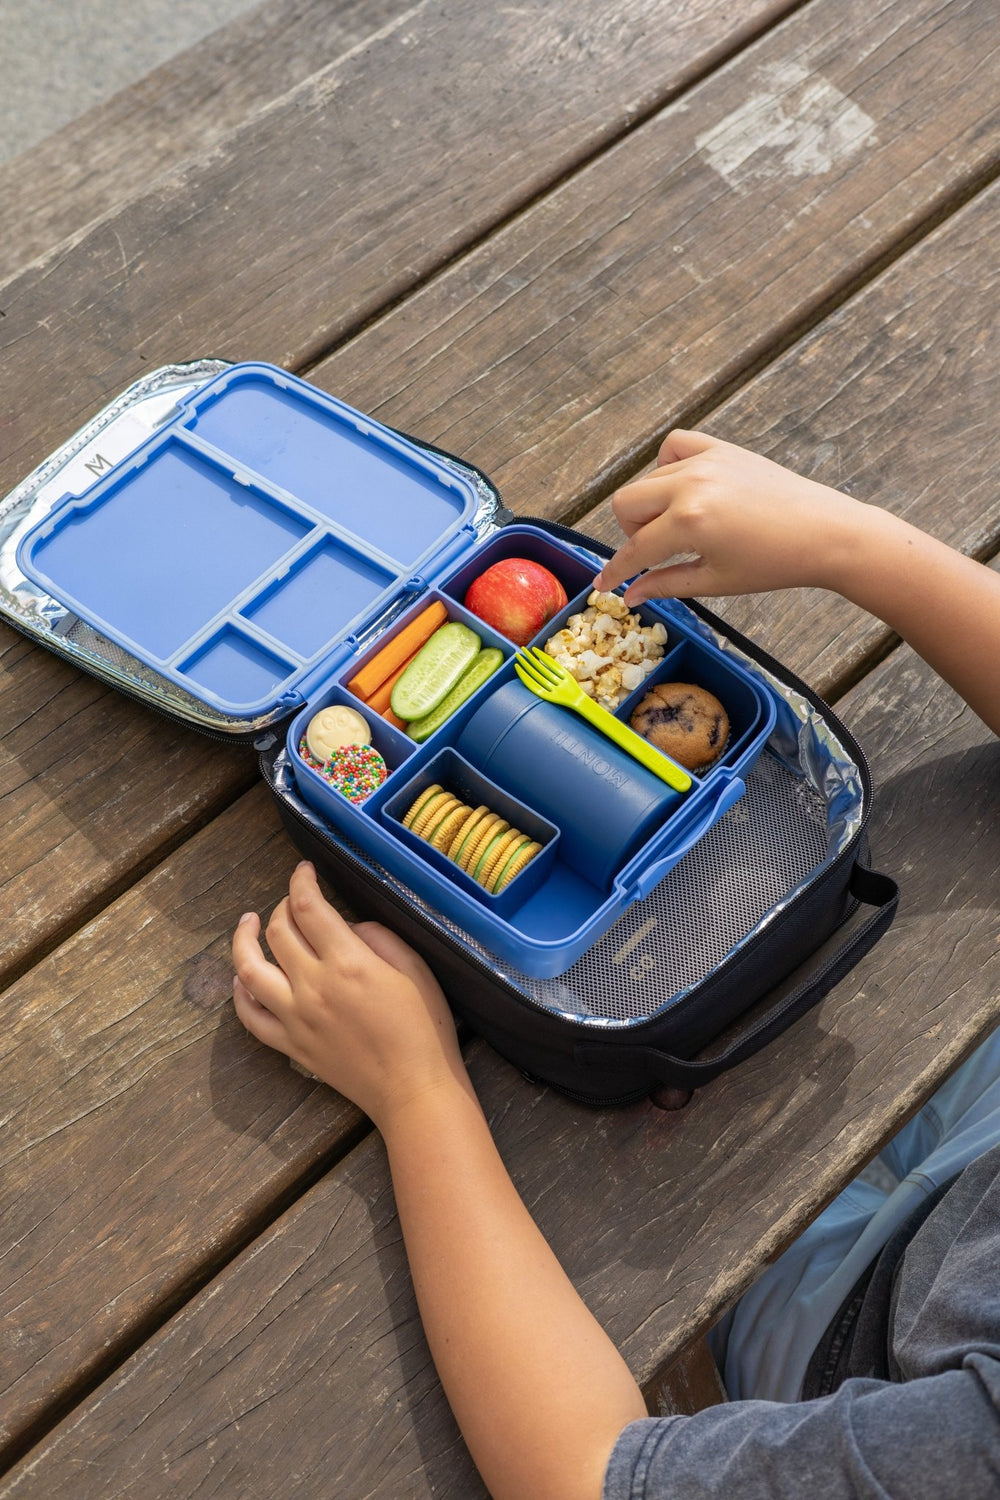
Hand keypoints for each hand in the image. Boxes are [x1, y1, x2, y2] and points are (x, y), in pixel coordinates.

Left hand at [231, 862, 464, 1129]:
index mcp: (347, 962)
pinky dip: (241, 993)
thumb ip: (377, 936)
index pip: (307, 907)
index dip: (301, 881)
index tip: (304, 870)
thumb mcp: (414, 967)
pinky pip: (250, 1016)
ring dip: (244, 940)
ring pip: (250, 970)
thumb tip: (347, 927)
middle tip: (293, 900)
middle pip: (278, 932)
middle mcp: (312, 986)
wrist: (414, 1090)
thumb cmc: (424, 1028)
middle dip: (282, 906)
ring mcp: (295, 1018)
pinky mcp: (290, 1046)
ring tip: (249, 924)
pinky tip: (243, 978)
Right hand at [594, 428, 868, 605]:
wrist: (825, 533)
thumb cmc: (775, 564)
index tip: (605, 584)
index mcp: (688, 523)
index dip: (616, 571)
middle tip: (653, 552)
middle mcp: (690, 485)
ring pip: (647, 478)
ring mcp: (706, 462)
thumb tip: (631, 596)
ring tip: (674, 525)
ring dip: (650, 506)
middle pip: (626, 504)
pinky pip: (675, 446)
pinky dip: (668, 466)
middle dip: (631, 533)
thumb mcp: (715, 581)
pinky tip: (683, 488)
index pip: (634, 549)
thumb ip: (666, 585)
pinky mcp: (722, 449)